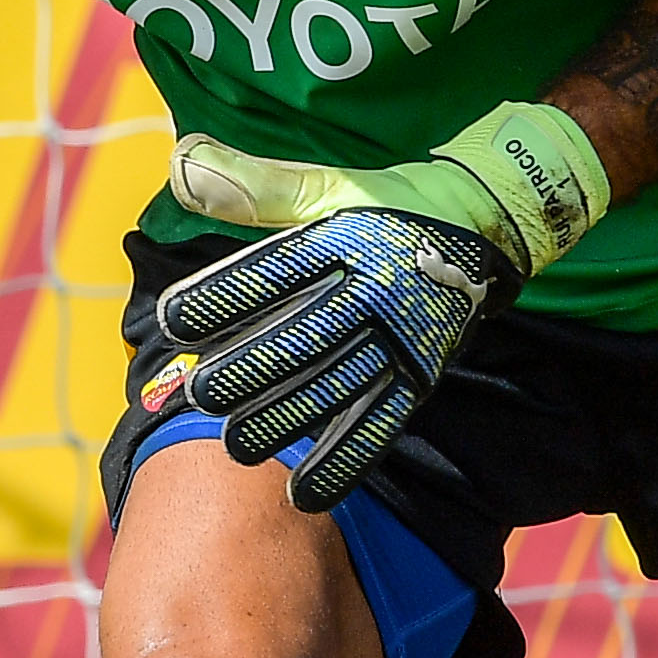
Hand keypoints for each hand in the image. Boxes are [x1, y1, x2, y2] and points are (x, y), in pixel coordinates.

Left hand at [156, 103, 609, 509]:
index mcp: (345, 239)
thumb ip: (253, 185)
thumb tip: (181, 163)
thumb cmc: (387, 205)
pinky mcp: (420, 374)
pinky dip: (344, 461)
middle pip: (305, 336)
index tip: (172, 320)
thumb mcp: (327, 185)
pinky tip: (304, 494)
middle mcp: (374, 289)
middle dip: (250, 369)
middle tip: (200, 394)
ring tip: (237, 446)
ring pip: (337, 386)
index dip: (222, 295)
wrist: (485, 222)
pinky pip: (381, 424)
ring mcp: (400, 337)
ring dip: (287, 419)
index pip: (275, 271)